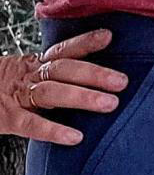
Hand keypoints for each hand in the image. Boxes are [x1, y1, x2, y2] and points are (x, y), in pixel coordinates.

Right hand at [0, 27, 129, 145]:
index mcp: (33, 67)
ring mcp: (17, 96)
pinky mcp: (7, 118)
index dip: (84, 44)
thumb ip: (57, 82)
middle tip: (121, 81)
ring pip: (51, 93)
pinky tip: (75, 137)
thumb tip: (98, 89)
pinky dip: (53, 130)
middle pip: (63, 70)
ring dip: (82, 96)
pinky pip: (32, 124)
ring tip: (109, 104)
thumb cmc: (5, 94)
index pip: (62, 52)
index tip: (108, 38)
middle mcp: (27, 77)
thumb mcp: (28, 80)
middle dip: (93, 74)